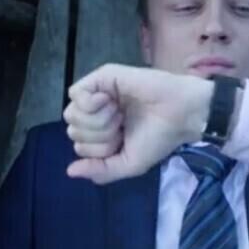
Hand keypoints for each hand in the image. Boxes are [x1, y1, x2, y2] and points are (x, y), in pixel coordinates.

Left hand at [62, 63, 213, 184]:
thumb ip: (100, 171)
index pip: (79, 146)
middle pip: (72, 130)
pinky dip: (91, 104)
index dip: (99, 150)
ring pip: (71, 114)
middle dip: (98, 137)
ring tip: (119, 115)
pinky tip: (111, 103)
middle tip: (122, 127)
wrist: (179, 115)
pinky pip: (76, 94)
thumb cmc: (158, 137)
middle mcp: (97, 113)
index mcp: (103, 132)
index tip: (123, 141)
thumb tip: (70, 171)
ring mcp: (98, 94)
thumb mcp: (128, 163)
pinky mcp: (102, 77)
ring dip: (97, 122)